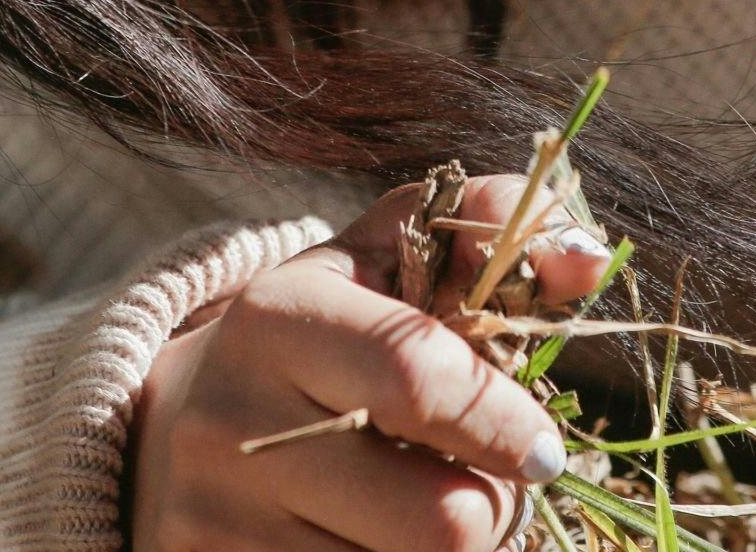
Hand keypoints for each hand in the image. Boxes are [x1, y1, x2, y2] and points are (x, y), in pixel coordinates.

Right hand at [128, 176, 613, 550]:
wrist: (166, 431)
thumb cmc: (315, 339)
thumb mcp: (381, 264)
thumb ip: (486, 235)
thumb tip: (588, 256)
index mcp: (278, 315)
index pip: (423, 380)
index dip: (508, 422)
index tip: (544, 446)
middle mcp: (233, 423)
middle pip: (439, 521)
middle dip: (496, 514)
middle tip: (494, 493)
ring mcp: (218, 522)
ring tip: (428, 514)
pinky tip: (376, 541)